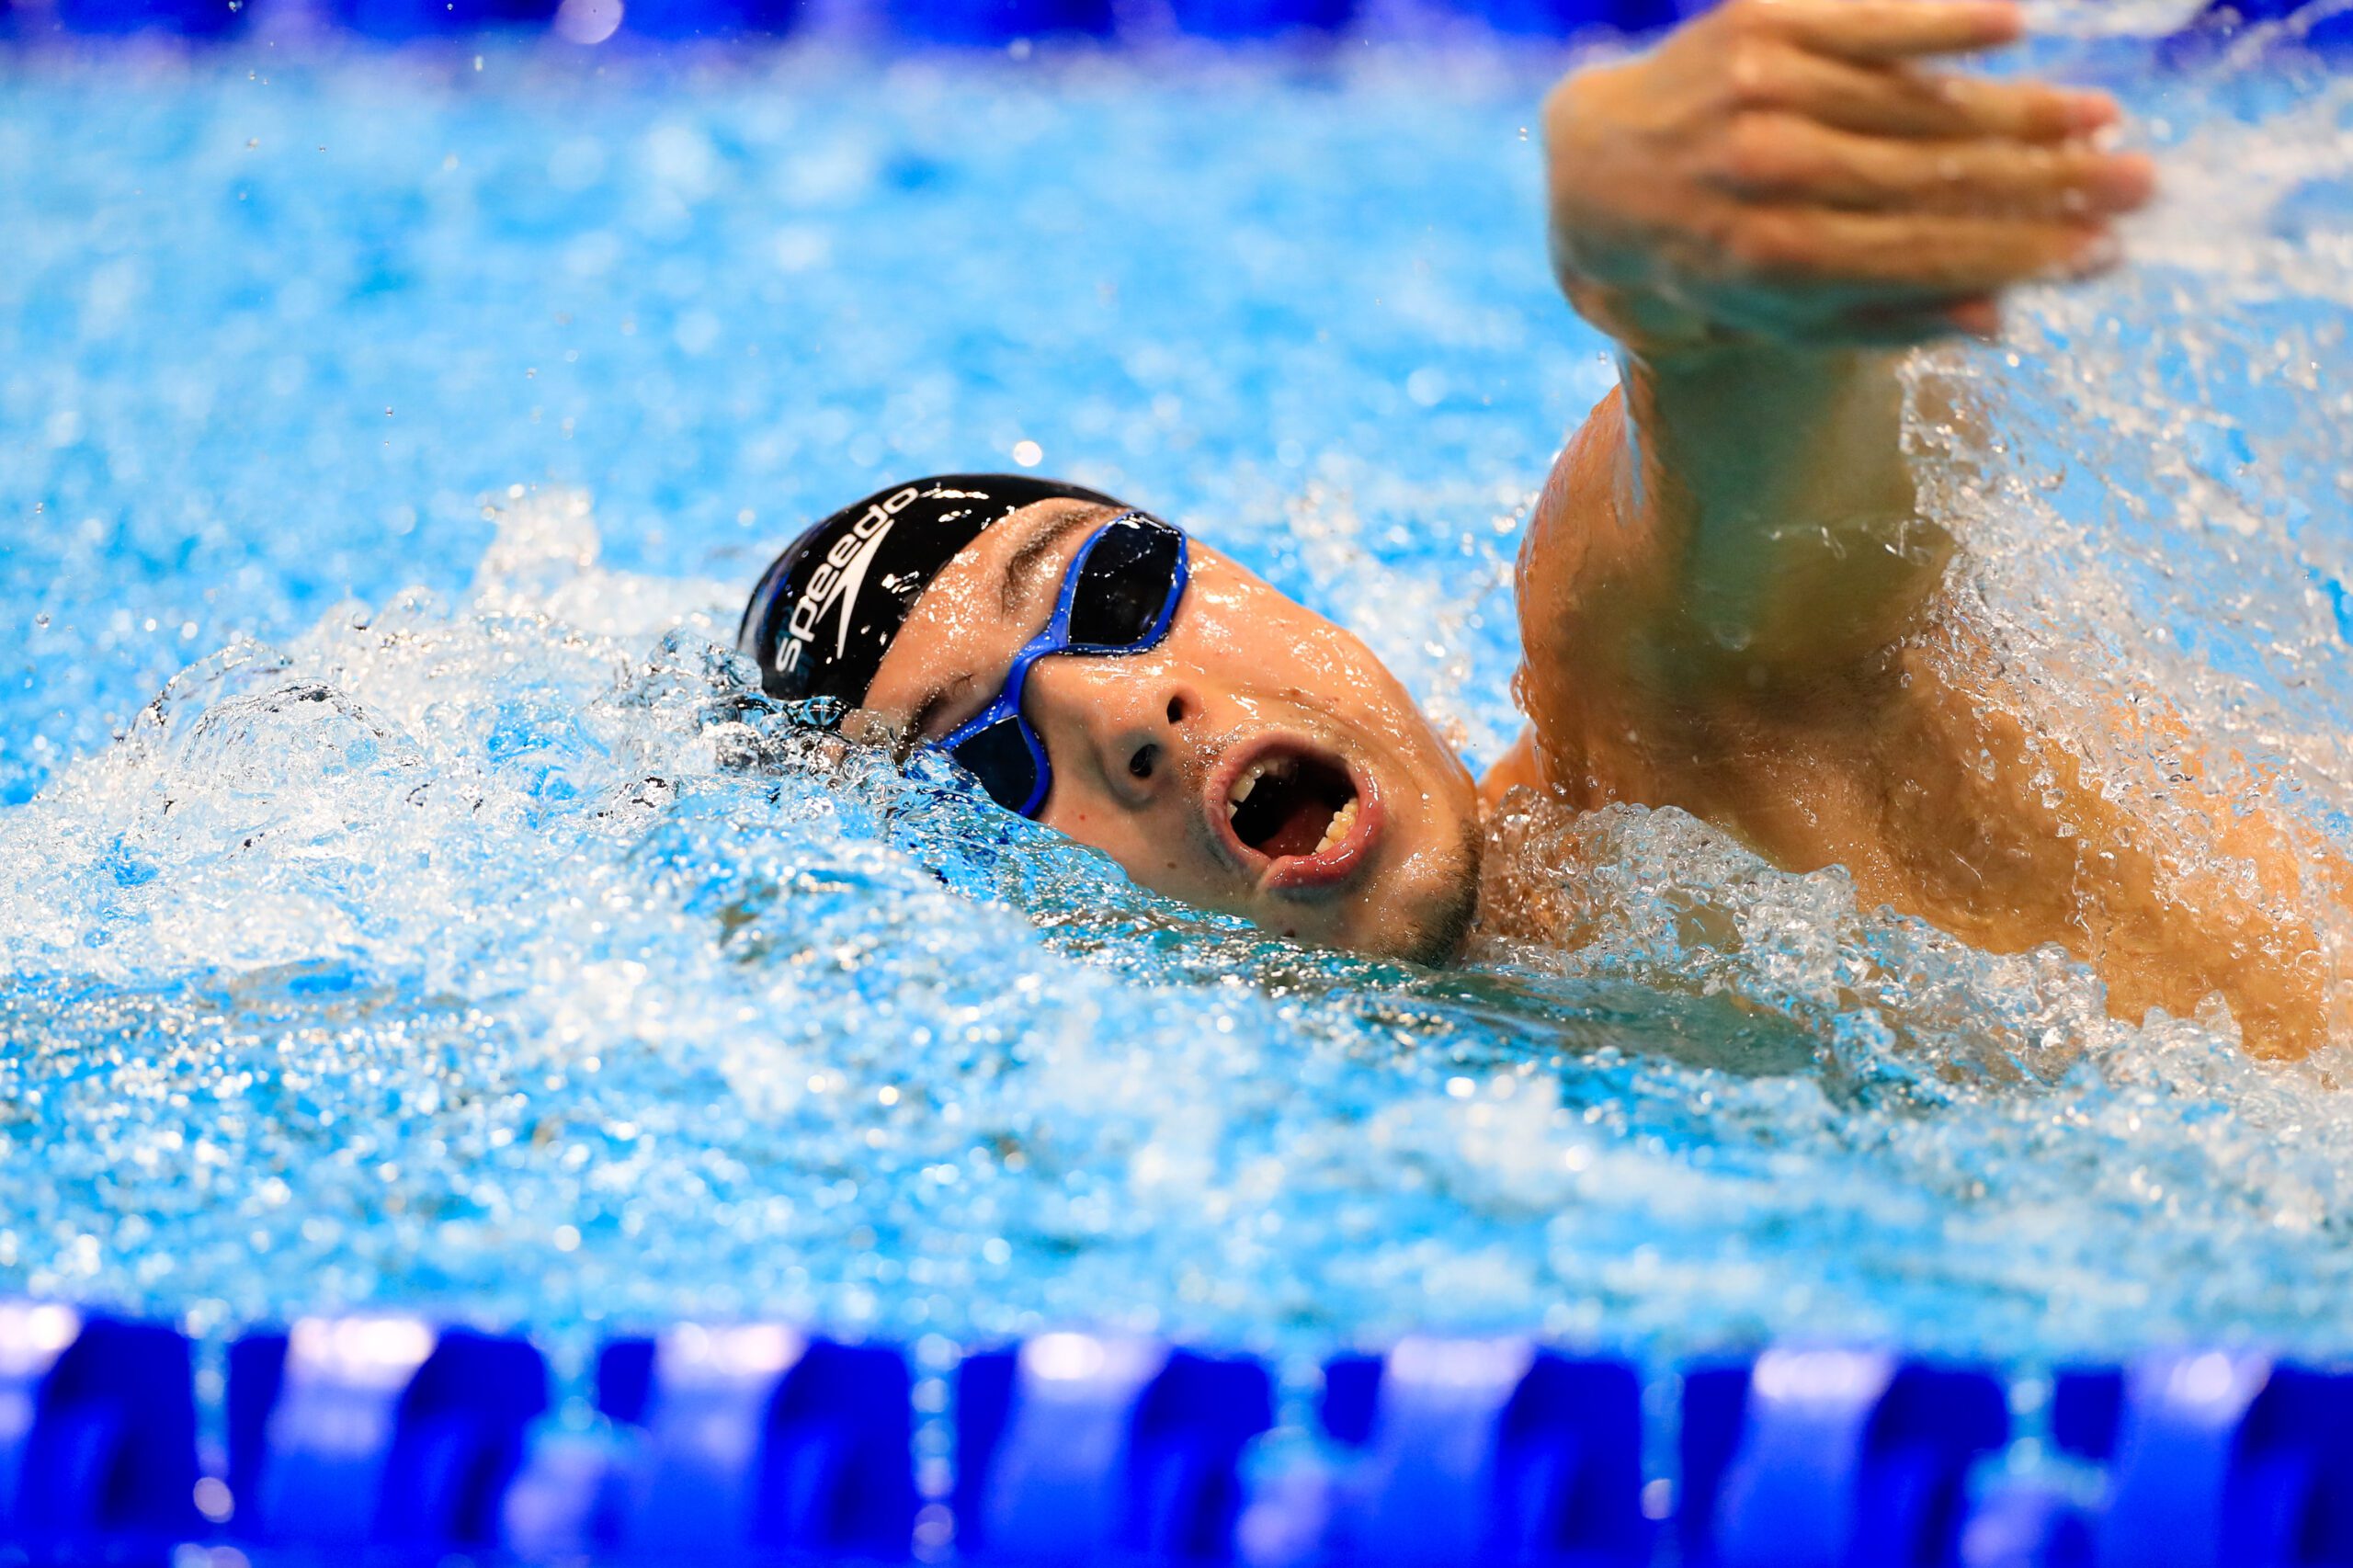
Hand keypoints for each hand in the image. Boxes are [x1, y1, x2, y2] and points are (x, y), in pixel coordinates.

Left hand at [1540, 0, 2154, 351]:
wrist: (1594, 172)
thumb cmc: (1705, 259)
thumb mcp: (1773, 316)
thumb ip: (1879, 319)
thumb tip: (2000, 318)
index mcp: (1767, 259)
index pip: (1921, 253)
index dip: (2018, 252)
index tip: (2104, 252)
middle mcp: (1761, 172)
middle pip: (1931, 176)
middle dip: (2044, 183)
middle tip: (2137, 183)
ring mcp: (1757, 90)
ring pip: (1913, 101)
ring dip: (2016, 108)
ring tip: (2100, 118)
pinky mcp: (1756, 24)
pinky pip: (1865, 20)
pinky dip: (1939, 24)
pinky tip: (2016, 28)